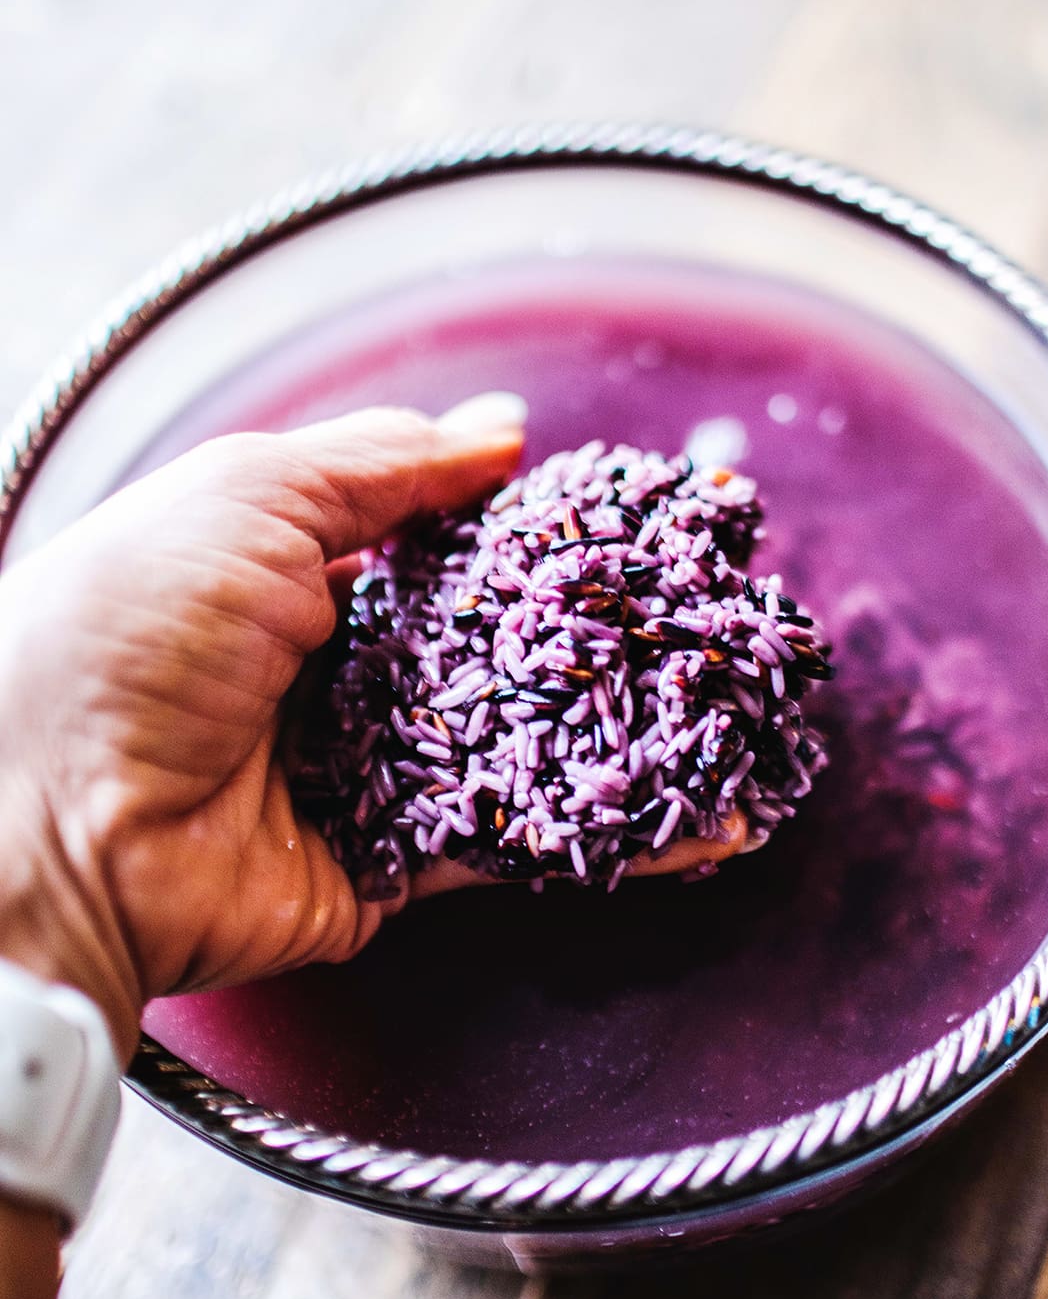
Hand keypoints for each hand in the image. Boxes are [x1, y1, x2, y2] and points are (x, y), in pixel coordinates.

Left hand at [0, 402, 744, 1059]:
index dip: (527, 524)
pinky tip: (697, 822)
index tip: (624, 512)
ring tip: (729, 706)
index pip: (436, 539)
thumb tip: (500, 431)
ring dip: (617, 731)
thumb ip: (380, 465)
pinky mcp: (388, 867)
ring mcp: (365, 772)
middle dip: (592, 629)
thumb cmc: (131, 630)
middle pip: (486, 643)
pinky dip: (603, 838)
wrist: (53, 823)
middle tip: (702, 604)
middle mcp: (334, 670)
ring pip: (513, 744)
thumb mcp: (246, 495)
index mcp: (290, 570)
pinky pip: (508, 844)